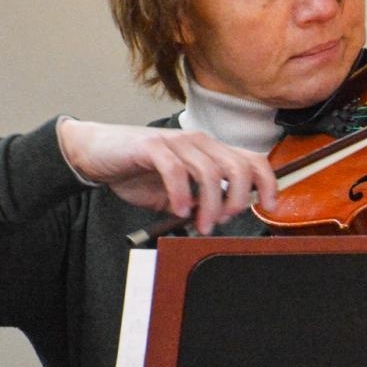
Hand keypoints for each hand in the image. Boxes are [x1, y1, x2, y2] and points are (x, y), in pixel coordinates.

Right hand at [58, 119, 278, 234]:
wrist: (95, 153)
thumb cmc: (135, 170)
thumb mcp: (174, 192)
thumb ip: (196, 201)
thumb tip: (216, 218)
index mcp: (208, 151)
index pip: (251, 160)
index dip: (268, 182)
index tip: (271, 206)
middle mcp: (198, 142)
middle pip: (238, 167)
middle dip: (239, 199)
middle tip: (224, 221)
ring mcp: (176, 142)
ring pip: (210, 172)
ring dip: (210, 204)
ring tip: (201, 224)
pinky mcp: (152, 146)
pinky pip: (176, 170)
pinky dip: (181, 193)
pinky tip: (179, 210)